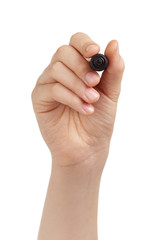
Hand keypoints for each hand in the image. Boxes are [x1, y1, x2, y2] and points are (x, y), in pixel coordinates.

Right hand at [31, 32, 124, 167]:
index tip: (95, 52)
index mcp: (78, 67)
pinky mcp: (40, 98)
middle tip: (95, 84)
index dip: (84, 43)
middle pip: (63, 52)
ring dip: (77, 85)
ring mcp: (48, 84)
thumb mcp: (111, 93)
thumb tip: (114, 43)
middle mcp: (61, 72)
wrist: (89, 146)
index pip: (75, 42)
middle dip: (81, 67)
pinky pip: (52, 88)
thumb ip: (113, 69)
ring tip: (92, 101)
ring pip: (56, 69)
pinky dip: (70, 97)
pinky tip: (84, 109)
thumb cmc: (99, 120)